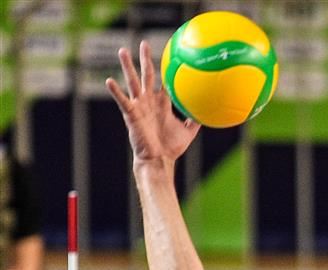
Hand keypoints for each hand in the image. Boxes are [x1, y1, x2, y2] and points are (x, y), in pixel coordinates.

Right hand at [106, 41, 199, 165]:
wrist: (158, 160)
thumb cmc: (172, 148)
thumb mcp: (188, 132)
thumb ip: (196, 120)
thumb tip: (209, 111)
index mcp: (162, 103)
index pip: (163, 80)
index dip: (164, 68)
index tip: (166, 53)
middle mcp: (149, 101)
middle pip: (146, 75)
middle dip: (144, 59)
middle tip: (143, 43)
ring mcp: (139, 106)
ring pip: (132, 82)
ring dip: (127, 66)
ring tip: (122, 51)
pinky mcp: (131, 114)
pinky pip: (122, 100)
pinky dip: (116, 91)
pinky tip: (108, 81)